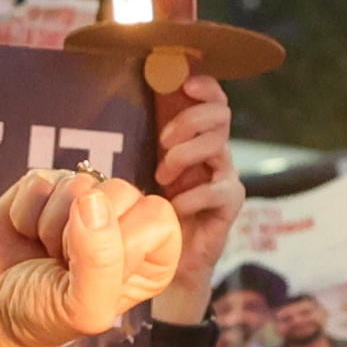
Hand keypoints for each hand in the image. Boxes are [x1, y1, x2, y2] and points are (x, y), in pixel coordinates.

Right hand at [0, 167, 182, 346]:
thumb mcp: (84, 308)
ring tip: (45, 253)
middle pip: (121, 190)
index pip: (159, 216)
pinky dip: (26, 212)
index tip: (92, 271)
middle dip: (80, 233)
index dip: (120, 241)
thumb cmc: (43, 316)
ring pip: (79, 183)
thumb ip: (101, 260)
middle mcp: (123, 223)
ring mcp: (83, 201)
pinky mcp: (46, 187)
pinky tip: (27, 235)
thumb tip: (91, 200)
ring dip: (50, 225)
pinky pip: (41, 180)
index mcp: (151, 255)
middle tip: (63, 263)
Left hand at [144, 70, 238, 323]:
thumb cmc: (145, 208)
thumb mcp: (137, 165)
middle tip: (162, 141)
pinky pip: (219, 189)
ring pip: (220, 146)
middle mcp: (214, 152)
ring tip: (161, 176)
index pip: (212, 98)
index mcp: (194, 136)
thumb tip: (117, 96)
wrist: (163, 262)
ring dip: (185, 156)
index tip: (184, 84)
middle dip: (189, 121)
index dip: (204, 86)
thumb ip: (137, 135)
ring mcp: (225, 177)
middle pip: (221, 115)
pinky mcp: (229, 205)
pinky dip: (192, 195)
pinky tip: (174, 206)